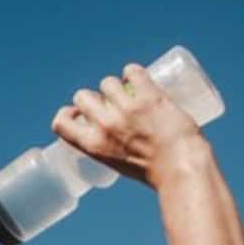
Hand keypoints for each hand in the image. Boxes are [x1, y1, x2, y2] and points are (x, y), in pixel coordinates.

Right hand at [50, 62, 204, 187]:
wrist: (182, 168)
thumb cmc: (155, 173)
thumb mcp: (118, 164)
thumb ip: (109, 147)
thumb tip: (110, 134)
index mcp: (93, 145)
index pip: (61, 123)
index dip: (66, 113)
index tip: (78, 113)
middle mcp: (105, 125)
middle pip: (83, 96)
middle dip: (93, 96)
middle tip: (108, 102)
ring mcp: (126, 109)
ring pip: (107, 82)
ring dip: (116, 85)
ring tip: (128, 89)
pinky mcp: (148, 96)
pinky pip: (133, 71)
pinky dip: (133, 71)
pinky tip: (137, 75)